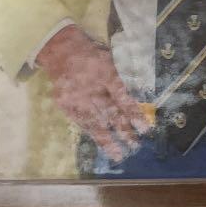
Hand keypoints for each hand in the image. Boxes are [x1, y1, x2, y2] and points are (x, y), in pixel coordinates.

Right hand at [35, 24, 149, 161]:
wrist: (62, 52)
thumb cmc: (94, 56)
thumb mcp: (112, 59)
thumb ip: (125, 77)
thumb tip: (141, 97)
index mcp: (106, 73)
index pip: (122, 97)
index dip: (134, 113)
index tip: (144, 128)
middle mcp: (91, 87)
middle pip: (110, 112)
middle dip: (124, 130)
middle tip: (135, 145)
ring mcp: (76, 98)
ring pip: (94, 121)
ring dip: (107, 139)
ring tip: (118, 154)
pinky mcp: (65, 105)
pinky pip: (81, 122)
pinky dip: (91, 132)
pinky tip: (100, 143)